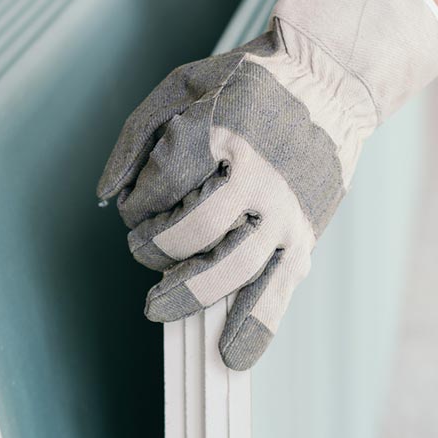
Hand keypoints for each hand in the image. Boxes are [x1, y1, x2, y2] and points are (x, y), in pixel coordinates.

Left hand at [97, 0, 437, 368]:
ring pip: (232, 268)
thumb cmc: (246, 83)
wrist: (333, 79)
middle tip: (142, 248)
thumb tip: (104, 194)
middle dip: (151, 248)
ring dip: (186, 293)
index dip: (136, 203)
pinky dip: (255, 328)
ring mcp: (285, 207)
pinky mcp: (306, 232)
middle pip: (190, 233)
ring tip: (157, 305)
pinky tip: (231, 358)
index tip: (137, 205)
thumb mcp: (183, 85)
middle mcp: (256, 173)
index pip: (160, 186)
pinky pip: (280, 288)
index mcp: (221, 130)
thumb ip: (137, 134)